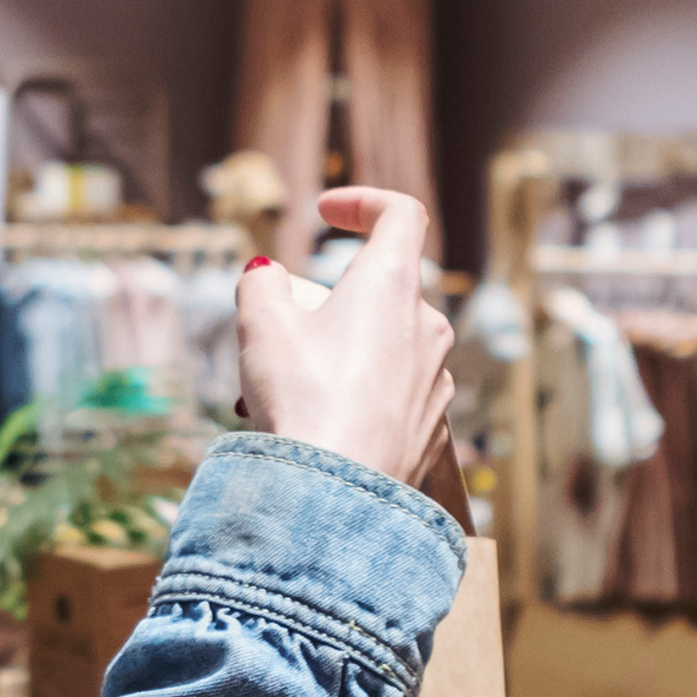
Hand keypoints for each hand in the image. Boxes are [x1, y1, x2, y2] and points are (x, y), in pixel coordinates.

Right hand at [241, 188, 452, 488]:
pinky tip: (315, 427)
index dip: (363, 202)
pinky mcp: (431, 429)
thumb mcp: (261, 325)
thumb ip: (261, 285)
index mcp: (393, 284)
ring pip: (383, 348)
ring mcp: (435, 381)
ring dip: (336, 354)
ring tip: (281, 391)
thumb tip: (267, 277)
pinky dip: (354, 396)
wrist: (337, 494)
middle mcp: (427, 326)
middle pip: (380, 290)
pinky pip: (391, 396)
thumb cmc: (302, 397)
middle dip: (326, 303)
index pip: (400, 214)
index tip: (326, 212)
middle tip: (276, 334)